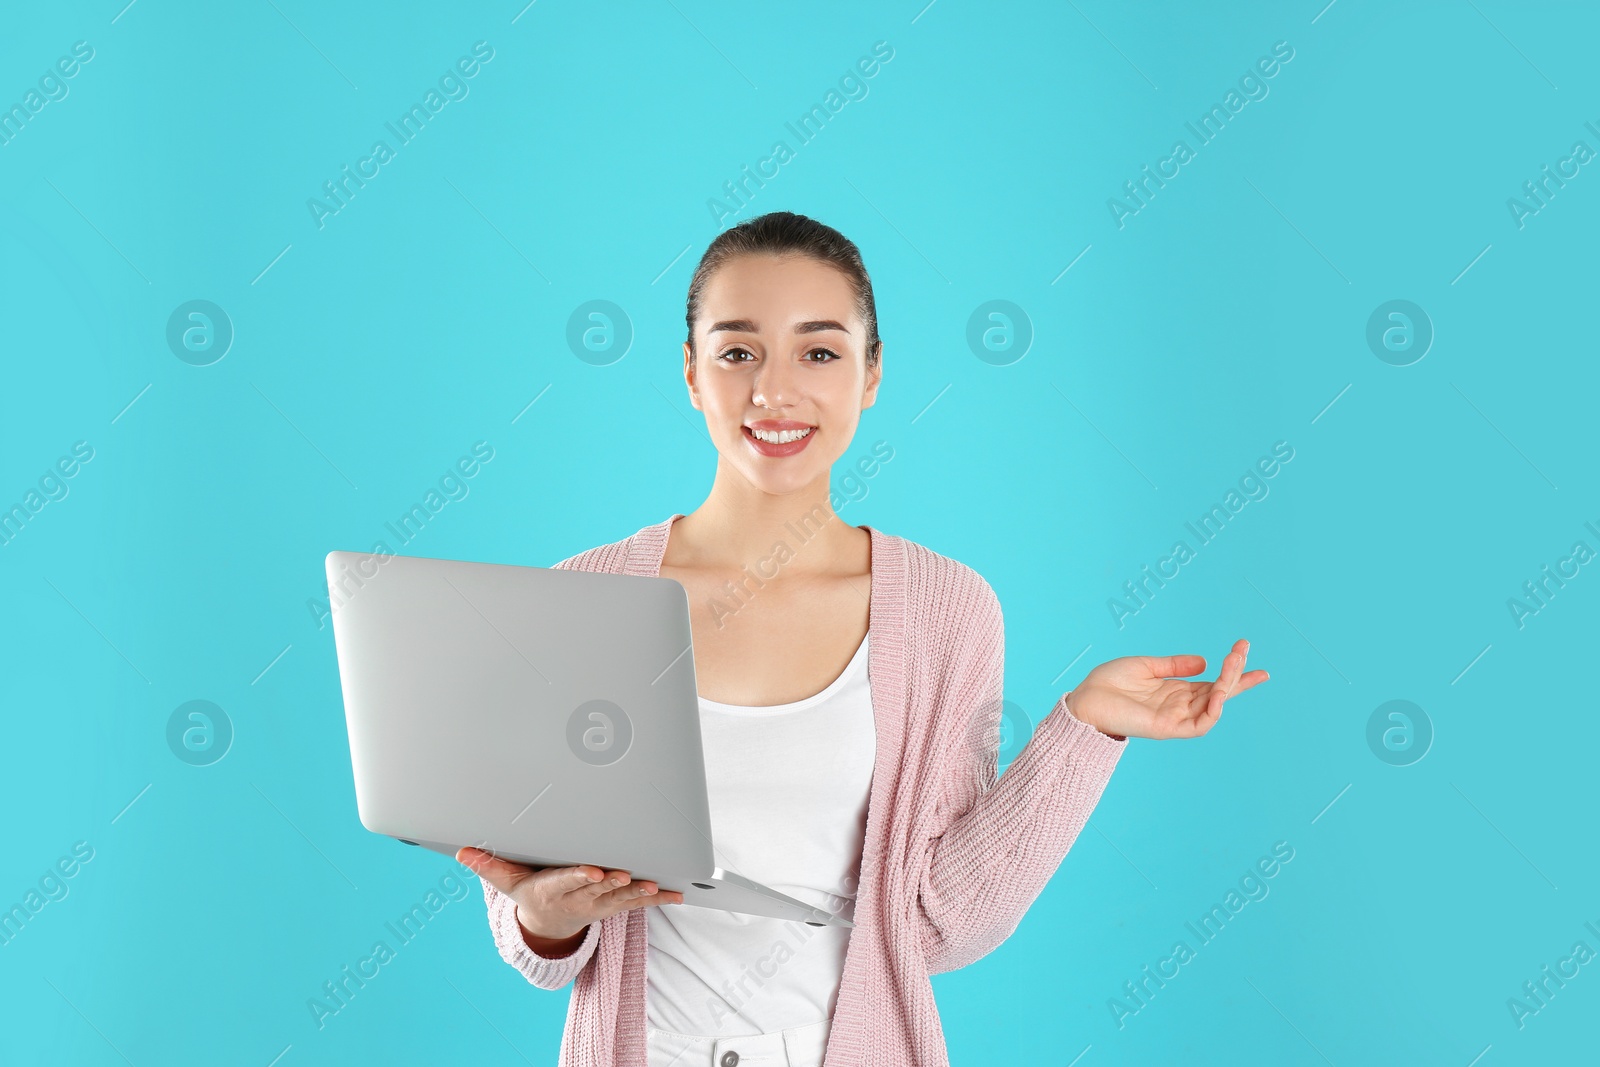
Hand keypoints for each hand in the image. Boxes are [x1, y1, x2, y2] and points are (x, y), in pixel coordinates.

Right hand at [456, 847, 683, 942]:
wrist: (547, 925)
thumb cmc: (530, 892)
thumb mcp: (507, 882)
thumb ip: (488, 865)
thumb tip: (462, 853)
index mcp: (552, 888)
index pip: (567, 880)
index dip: (581, 876)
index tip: (595, 870)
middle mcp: (578, 898)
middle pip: (598, 888)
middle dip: (613, 881)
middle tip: (627, 873)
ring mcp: (598, 903)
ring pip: (621, 896)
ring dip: (638, 891)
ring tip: (653, 884)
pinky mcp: (614, 905)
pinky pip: (637, 902)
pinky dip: (657, 898)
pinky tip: (676, 893)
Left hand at [1065, 638, 1267, 739]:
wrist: (1085, 700)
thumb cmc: (1109, 683)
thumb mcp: (1146, 666)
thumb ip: (1174, 665)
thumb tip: (1204, 662)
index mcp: (1175, 690)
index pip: (1213, 682)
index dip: (1233, 670)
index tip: (1247, 650)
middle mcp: (1180, 705)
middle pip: (1219, 691)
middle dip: (1235, 672)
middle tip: (1243, 648)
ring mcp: (1175, 717)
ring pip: (1213, 705)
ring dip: (1228, 685)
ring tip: (1232, 662)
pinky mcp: (1167, 728)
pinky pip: (1199, 725)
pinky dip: (1213, 711)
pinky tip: (1219, 693)